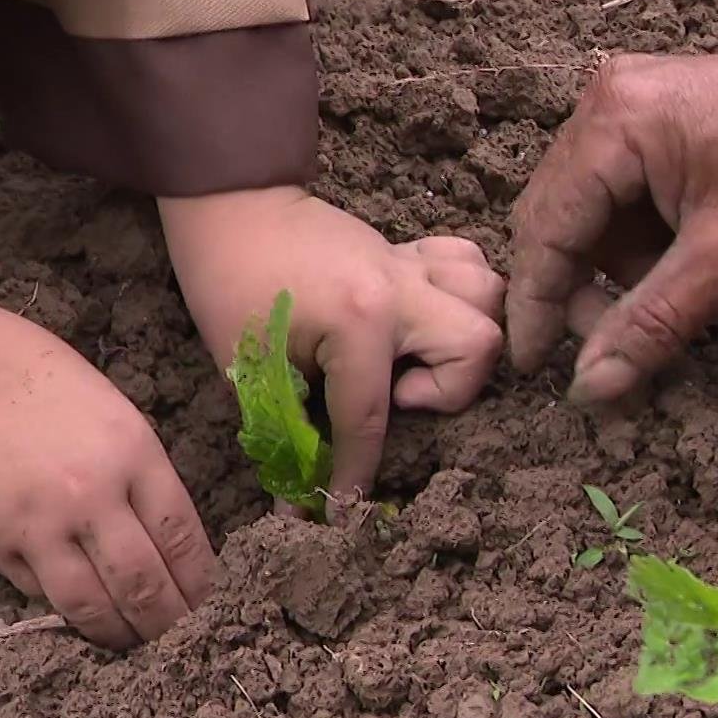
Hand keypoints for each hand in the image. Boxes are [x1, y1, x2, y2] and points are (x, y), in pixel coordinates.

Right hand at [0, 296, 216, 646]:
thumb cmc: (30, 374)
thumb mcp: (109, 408)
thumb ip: (136, 470)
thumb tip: (159, 531)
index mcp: (132, 452)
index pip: (182, 537)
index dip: (200, 581)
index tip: (207, 601)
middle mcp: (92, 496)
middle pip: (144, 583)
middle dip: (168, 622)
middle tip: (178, 641)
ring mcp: (39, 526)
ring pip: (91, 605)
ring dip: (117, 633)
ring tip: (131, 643)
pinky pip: (38, 592)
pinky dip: (61, 606)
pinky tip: (75, 610)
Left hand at [160, 186, 503, 497]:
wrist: (232, 207)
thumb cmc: (229, 285)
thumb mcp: (251, 367)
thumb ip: (287, 431)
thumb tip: (297, 504)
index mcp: (356, 316)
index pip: (370, 415)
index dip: (355, 472)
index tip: (341, 509)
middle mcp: (398, 286)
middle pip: (477, 345)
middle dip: (449, 390)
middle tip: (397, 394)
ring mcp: (410, 263)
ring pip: (488, 296)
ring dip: (466, 338)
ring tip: (417, 359)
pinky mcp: (409, 251)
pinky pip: (469, 264)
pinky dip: (464, 294)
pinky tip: (426, 320)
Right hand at [506, 37, 717, 403]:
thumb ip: (650, 323)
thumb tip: (589, 387)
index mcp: (614, 124)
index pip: (545, 230)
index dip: (537, 307)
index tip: (532, 369)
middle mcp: (605, 102)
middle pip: (556, 219)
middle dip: (580, 291)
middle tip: (615, 349)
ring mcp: (628, 103)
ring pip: (587, 213)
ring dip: (616, 269)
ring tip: (674, 301)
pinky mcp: (653, 116)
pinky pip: (619, 193)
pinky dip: (640, 241)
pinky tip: (680, 268)